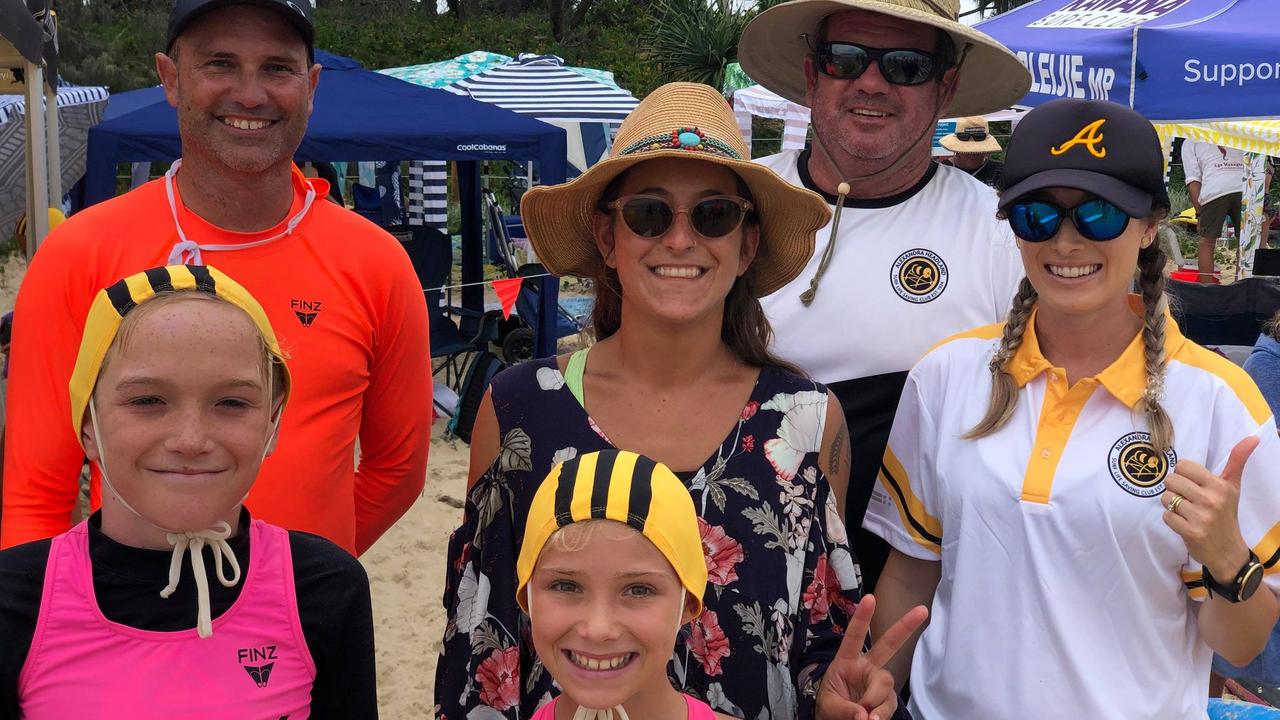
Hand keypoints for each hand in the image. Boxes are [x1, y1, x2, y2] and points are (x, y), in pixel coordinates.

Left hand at [816, 594, 928, 719]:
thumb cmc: (829, 708)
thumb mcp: (828, 706)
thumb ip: (845, 709)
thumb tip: (865, 716)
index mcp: (847, 661)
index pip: (854, 636)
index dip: (861, 618)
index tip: (869, 598)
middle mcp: (866, 667)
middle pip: (888, 645)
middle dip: (905, 626)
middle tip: (922, 609)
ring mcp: (878, 682)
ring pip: (886, 683)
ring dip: (877, 700)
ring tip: (866, 717)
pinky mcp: (887, 699)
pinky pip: (890, 703)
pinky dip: (883, 713)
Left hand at [1162, 436, 1257, 582]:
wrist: (1228, 550)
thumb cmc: (1226, 513)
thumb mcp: (1233, 486)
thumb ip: (1237, 460)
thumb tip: (1253, 437)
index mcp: (1220, 485)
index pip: (1183, 466)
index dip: (1183, 475)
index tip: (1193, 484)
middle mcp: (1211, 500)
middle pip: (1171, 480)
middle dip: (1175, 489)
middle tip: (1188, 499)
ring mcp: (1201, 517)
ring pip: (1166, 498)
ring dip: (1171, 505)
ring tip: (1186, 511)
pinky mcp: (1191, 532)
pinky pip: (1166, 516)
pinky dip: (1171, 519)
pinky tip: (1184, 523)